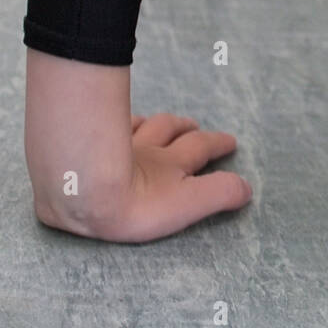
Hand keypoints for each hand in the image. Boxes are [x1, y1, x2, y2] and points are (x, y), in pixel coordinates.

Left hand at [26, 50, 251, 242]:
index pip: (201, 148)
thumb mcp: (187, 204)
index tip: (231, 142)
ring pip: (145, 125)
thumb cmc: (133, 204)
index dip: (218, 144)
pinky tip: (121, 124)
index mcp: (171, 165)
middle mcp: (147, 150)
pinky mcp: (87, 147)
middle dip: (189, 129)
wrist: (80, 192)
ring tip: (165, 123)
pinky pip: (108, 128)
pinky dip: (123, 123)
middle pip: (172, 131)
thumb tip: (247, 188)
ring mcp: (116, 146)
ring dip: (159, 123)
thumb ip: (219, 194)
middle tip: (197, 128)